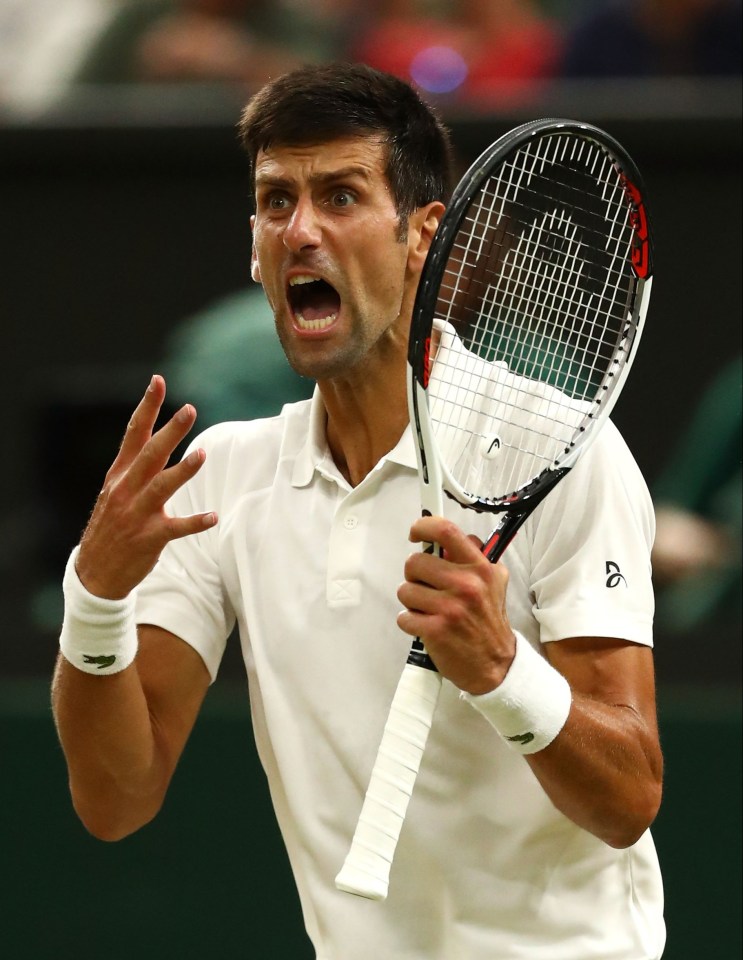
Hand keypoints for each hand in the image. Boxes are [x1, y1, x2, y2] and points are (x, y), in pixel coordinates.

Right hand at [76, 375, 216, 598]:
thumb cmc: (112, 526)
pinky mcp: (149, 538)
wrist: (94, 573)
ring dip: (183, 470)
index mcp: (119, 475)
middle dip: (170, 431)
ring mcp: (137, 515)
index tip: (158, 381)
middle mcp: (126, 490)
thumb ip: (135, 466)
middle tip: (189, 409)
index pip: (133, 433)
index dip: (146, 407)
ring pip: (161, 486)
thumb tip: (154, 436)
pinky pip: (175, 528)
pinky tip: (213, 517)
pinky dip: (195, 522)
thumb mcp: (115, 492)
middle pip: (149, 454)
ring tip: (202, 453)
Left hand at [396, 516, 515, 694]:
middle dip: (414, 575)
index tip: (415, 533)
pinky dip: (410, 622)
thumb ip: (471, 559)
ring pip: (404, 590)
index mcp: (480, 569)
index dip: (423, 526)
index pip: (446, 532)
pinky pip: (404, 616)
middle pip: (415, 562)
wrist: (497, 665)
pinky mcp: (436, 630)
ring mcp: (450, 608)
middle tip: (427, 587)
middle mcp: (466, 585)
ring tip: (429, 610)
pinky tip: (427, 626)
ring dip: (412, 601)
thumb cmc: (488, 622)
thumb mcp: (492, 583)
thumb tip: (443, 541)